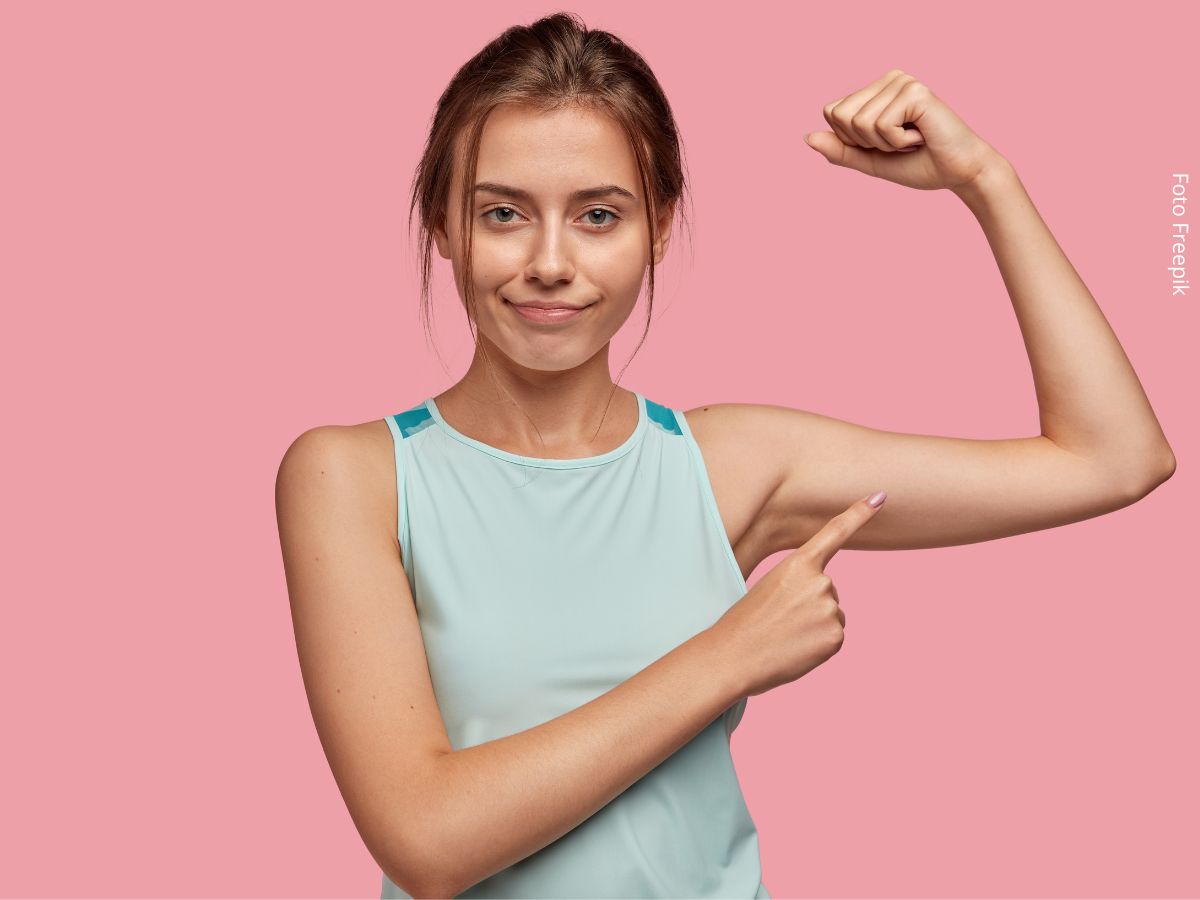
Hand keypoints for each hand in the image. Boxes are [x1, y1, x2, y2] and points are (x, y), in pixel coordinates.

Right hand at [708, 492, 886, 696]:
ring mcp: (830, 608)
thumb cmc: (744, 624)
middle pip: (828, 591)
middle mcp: (820, 582)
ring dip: (813, 627)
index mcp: (797, 564)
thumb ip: (800, 588)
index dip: (859, 513)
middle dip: (809, 606)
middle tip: (779, 620)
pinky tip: (795, 649)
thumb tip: (824, 607)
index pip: (834, 533)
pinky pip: (833, 637)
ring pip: (831, 615)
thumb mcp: (768, 589)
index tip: (879, 497)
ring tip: (784, 636)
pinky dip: (817, 646)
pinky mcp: (836, 635)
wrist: (733, 657)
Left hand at [804, 69, 1004, 191]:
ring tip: (911, 139)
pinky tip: (920, 136)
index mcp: (876, 90)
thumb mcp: (870, 160)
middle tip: (898, 142)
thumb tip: (807, 137)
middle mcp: (888, 79)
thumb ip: (841, 150)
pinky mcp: (915, 91)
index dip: (850, 139)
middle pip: (840, 116)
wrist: (959, 173)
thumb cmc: (919, 164)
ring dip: (884, 144)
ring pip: (859, 122)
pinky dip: (897, 142)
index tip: (883, 143)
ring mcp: (902, 82)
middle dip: (865, 141)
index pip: (831, 112)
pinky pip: (880, 125)